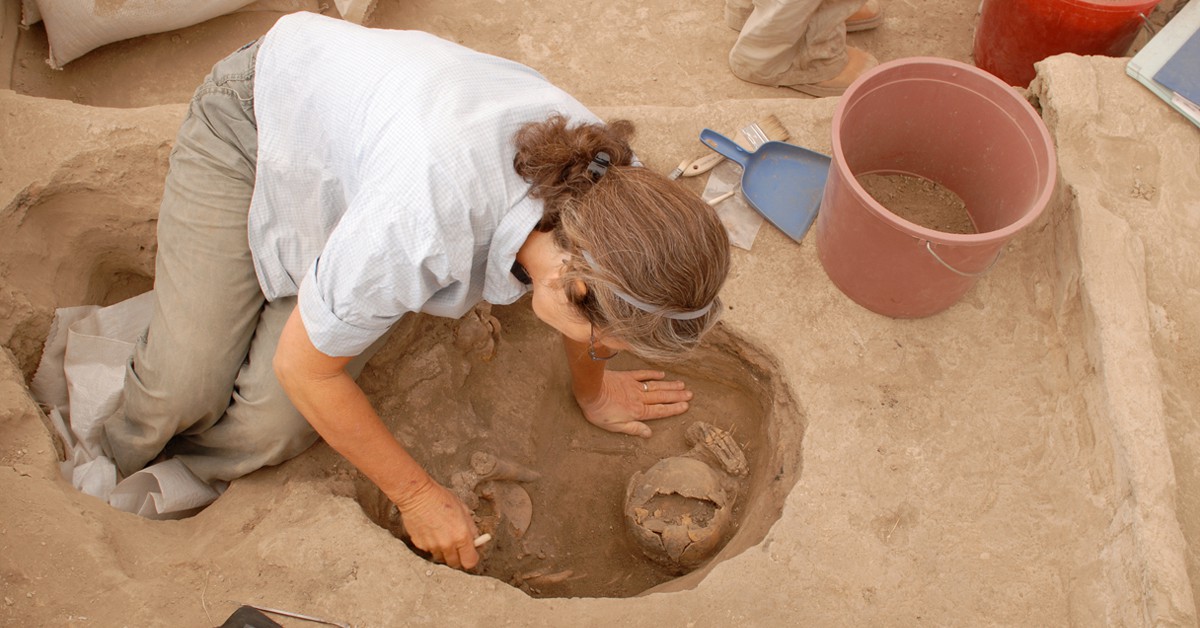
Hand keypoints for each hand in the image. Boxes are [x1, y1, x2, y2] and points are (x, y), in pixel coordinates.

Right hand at [397, 480, 479, 569]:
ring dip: (444, 552)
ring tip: (443, 536)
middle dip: (458, 557)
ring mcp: (433, 547)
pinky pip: (430, 551)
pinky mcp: (420, 545)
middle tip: (457, 547)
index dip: (471, 558)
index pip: (470, 562)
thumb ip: (471, 528)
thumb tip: (475, 540)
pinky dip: (432, 546)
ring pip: (442, 558)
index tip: (470, 554)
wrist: (417, 495)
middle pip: (455, 564)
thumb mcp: (463, 510)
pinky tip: (432, 533)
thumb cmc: (440, 498)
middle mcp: (447, 545)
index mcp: (461, 536)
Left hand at [576, 369, 692, 437]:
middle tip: (690, 394)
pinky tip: (662, 374)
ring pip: (656, 386)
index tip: (686, 406)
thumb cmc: (600, 411)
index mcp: (638, 412)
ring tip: (682, 385)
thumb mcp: (615, 427)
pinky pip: (643, 374)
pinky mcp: (627, 376)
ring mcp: (634, 386)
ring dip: (670, 386)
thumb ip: (634, 429)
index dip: (674, 408)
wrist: (590, 390)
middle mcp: (640, 398)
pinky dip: (653, 374)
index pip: (660, 410)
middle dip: (677, 396)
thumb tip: (649, 433)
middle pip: (662, 397)